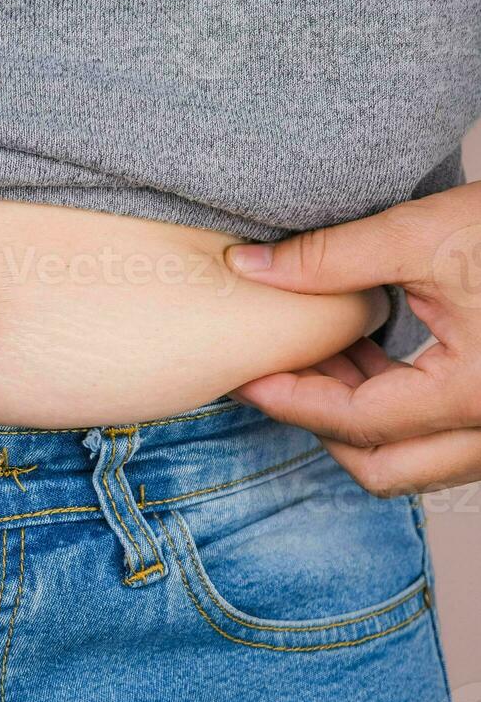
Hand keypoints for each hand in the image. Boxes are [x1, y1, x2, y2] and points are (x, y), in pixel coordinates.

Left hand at [225, 182, 480, 495]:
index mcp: (476, 394)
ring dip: (356, 421)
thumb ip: (331, 257)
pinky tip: (367, 357)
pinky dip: (395, 413)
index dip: (289, 399)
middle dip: (319, 425)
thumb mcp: (430, 233)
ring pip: (414, 462)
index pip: (354, 421)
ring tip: (318, 356)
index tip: (243, 375)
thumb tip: (246, 269)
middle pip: (382, 468)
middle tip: (274, 373)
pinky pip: (443, 441)